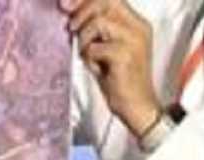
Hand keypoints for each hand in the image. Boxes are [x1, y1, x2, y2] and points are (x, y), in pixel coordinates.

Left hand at [60, 0, 162, 136]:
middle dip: (81, 12)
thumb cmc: (119, 79)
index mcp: (136, 23)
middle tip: (71, 28)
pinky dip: (89, 58)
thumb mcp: (106, 47)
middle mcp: (138, 27)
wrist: (136, 105)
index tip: (65, 4)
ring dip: (85, 39)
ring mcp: (134, 40)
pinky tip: (97, 69)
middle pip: (105, 1)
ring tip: (88, 55)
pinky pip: (94, 47)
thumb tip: (71, 10)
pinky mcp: (125, 55)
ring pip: (98, 22)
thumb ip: (95, 28)